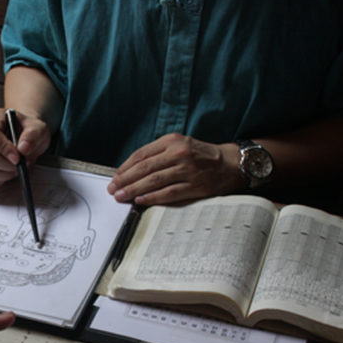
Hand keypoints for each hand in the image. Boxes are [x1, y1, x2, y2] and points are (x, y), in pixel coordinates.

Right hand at [0, 107, 51, 193]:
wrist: (26, 138)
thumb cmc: (28, 131)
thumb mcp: (38, 128)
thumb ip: (32, 135)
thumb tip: (23, 148)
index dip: (3, 149)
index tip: (17, 158)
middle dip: (6, 165)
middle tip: (20, 164)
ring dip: (2, 175)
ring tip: (14, 169)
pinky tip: (1, 181)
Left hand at [107, 133, 246, 204]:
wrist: (230, 164)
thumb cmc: (200, 156)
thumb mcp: (179, 145)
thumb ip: (157, 154)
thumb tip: (131, 171)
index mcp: (172, 140)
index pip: (141, 155)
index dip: (125, 167)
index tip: (115, 177)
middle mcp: (179, 153)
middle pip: (144, 168)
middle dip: (125, 180)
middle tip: (112, 189)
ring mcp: (187, 170)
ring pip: (154, 181)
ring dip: (134, 190)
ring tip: (121, 196)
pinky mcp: (194, 186)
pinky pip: (168, 193)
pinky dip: (152, 198)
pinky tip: (140, 201)